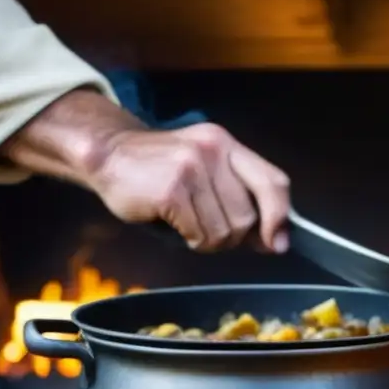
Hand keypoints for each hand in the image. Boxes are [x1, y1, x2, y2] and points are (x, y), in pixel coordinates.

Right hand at [0, 90, 291, 252]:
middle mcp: (214, 151)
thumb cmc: (157, 171)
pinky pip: (199, 235)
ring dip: (207, 240)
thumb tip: (274, 241)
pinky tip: (173, 224)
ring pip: (225, 231)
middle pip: (249, 216)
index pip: (273, 182)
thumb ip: (240, 200)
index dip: (280, 217)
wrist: (107, 154)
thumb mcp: (205, 174)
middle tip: (205, 227)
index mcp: (227, 145)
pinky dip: (188, 240)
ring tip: (186, 223)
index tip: (278, 243)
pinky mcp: (172, 190)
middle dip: (232, 236)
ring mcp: (193, 168)